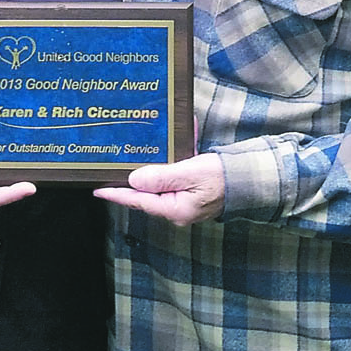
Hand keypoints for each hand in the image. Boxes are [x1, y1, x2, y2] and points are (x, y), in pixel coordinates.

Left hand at [93, 153, 223, 225]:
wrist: (252, 179)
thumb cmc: (223, 177)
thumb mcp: (191, 173)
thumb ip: (162, 176)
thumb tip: (135, 179)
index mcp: (175, 209)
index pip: (138, 201)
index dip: (117, 194)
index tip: (97, 190)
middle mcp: (178, 208)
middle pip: (147, 192)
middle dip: (132, 177)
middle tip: (113, 166)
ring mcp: (186, 200)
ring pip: (161, 181)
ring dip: (153, 165)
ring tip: (139, 151)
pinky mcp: (193, 190)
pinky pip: (176, 174)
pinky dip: (173, 159)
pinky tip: (176, 141)